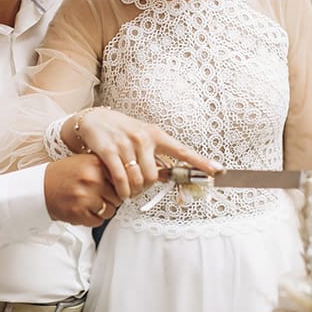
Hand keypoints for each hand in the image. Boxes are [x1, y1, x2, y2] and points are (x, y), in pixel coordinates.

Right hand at [43, 153, 121, 226]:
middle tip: (101, 197)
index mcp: (96, 164)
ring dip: (104, 210)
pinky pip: (98, 221)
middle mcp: (92, 179)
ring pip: (111, 211)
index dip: (122, 186)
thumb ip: (107, 167)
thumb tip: (129, 179)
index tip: (118, 188)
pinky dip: (93, 219)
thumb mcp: (86, 161)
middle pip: (120, 197)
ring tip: (92, 204)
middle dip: (112, 199)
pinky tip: (85, 210)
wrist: (41, 187)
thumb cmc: (64, 175)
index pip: (123, 179)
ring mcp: (85, 196)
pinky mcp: (78, 212)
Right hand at [75, 108, 221, 200]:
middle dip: (147, 188)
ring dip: (134, 191)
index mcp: (156, 135)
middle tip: (140, 189)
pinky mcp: (109, 151)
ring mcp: (126, 144)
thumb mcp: (142, 137)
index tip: (217, 170)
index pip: (182, 150)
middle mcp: (143, 138)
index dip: (200, 162)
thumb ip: (155, 154)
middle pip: (154, 176)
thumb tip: (169, 176)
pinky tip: (122, 192)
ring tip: (129, 191)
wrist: (94, 119)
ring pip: (138, 180)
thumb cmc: (121, 130)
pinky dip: (123, 190)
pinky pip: (121, 178)